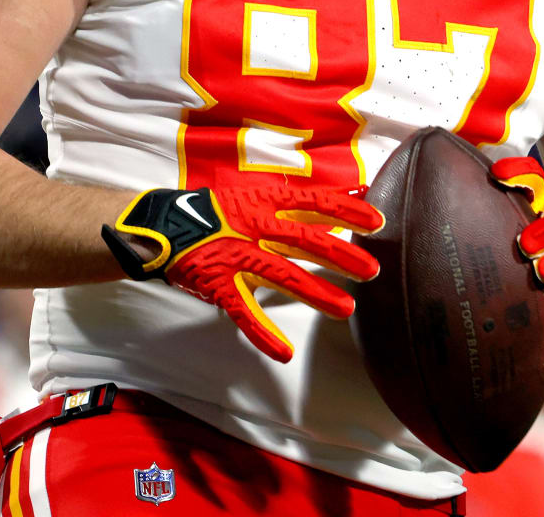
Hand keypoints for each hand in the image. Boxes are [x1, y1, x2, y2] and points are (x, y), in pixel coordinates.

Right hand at [102, 180, 382, 362]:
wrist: (165, 226)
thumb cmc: (218, 211)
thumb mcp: (258, 195)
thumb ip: (300, 201)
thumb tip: (351, 192)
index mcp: (265, 201)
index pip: (313, 202)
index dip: (347, 211)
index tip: (378, 222)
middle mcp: (254, 226)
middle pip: (305, 240)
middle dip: (340, 256)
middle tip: (372, 271)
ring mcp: (237, 255)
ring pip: (282, 275)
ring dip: (316, 293)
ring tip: (346, 309)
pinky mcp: (220, 283)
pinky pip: (244, 311)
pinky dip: (263, 333)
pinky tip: (283, 352)